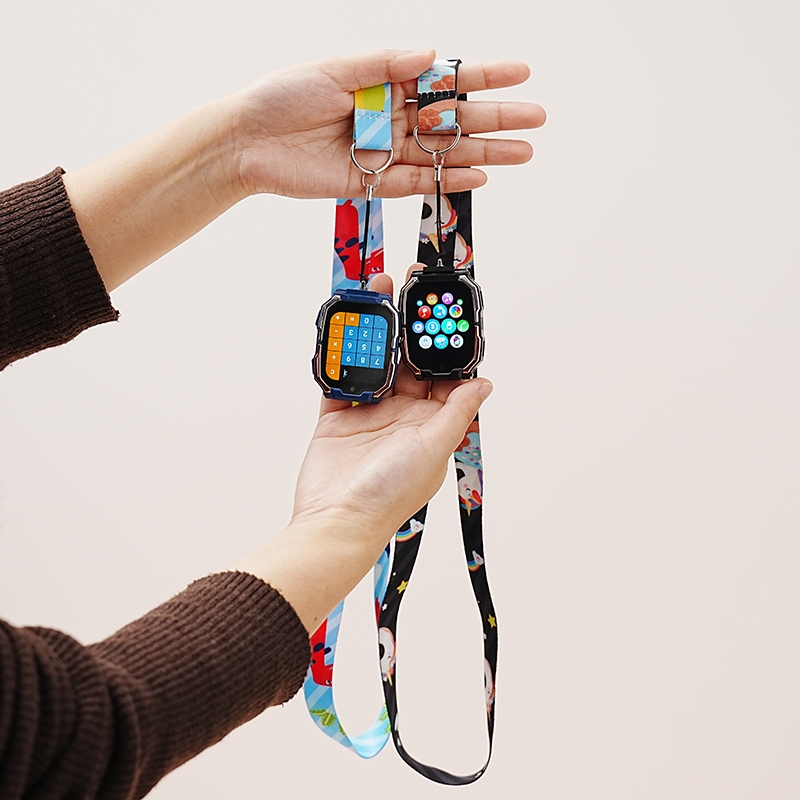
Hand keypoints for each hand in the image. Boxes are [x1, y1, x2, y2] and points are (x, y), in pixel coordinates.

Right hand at [228, 271, 491, 631]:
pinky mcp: (337, 415)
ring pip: (375, 359)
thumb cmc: (389, 493)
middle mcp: (403, 413)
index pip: (442, 372)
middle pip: (406, 358)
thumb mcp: (432, 447)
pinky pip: (340, 374)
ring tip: (376, 290)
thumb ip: (456, 411)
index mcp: (431, 421)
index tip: (443, 307)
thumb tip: (486, 383)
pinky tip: (344, 324)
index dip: (442, 340)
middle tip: (407, 284)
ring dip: (375, 328)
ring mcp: (369, 412)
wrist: (336, 519)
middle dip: (407, 323)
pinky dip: (341, 351)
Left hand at [232, 49, 545, 198]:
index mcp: (384, 83)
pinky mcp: (373, 182)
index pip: (443, 80)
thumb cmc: (282, 97)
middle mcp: (391, 117)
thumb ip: (382, 64)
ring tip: (522, 153)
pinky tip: (478, 177)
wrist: (248, 142)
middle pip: (453, 120)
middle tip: (535, 120)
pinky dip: (447, 181)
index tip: (520, 74)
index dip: (482, 76)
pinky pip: (418, 184)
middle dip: (495, 118)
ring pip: (443, 154)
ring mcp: (385, 152)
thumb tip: (428, 55)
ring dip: (483, 154)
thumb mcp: (333, 69)